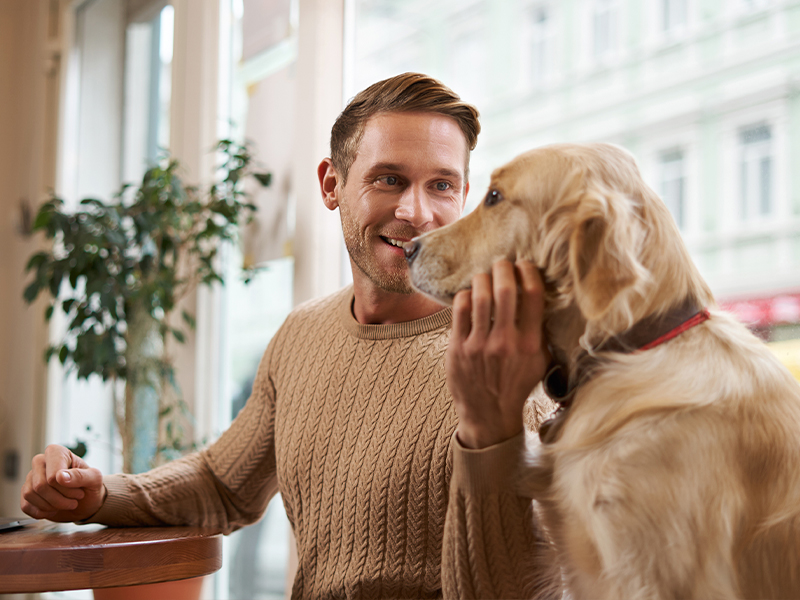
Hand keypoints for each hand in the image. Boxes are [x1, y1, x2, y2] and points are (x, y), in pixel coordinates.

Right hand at [20, 445, 105, 521]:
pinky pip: (25, 505)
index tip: (80, 490)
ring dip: (52, 506)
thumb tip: (60, 476)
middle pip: (40, 485)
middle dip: (59, 499)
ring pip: (30, 494)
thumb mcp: (94, 479)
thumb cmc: (90, 486)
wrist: (86, 502)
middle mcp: (41, 462)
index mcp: (57, 453)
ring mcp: (31, 477)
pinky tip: (54, 510)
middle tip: (75, 500)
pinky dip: (42, 512)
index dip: (66, 487)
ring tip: (67, 504)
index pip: (52, 474)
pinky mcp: (27, 493)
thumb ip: (80, 475)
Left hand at [447, 260, 549, 448]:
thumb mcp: (540, 361)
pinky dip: (465, 295)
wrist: (488, 414)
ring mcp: (479, 345)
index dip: (529, 272)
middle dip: (503, 268)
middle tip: (502, 263)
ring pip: (479, 296)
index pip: (533, 296)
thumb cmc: (516, 384)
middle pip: (505, 289)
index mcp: (530, 344)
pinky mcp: (457, 348)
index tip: (525, 265)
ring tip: (485, 275)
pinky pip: (459, 309)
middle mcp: (505, 342)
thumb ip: (542, 332)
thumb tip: (544, 297)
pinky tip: (469, 295)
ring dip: (482, 277)